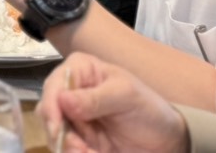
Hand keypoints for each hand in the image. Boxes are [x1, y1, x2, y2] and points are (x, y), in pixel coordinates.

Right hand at [37, 53, 189, 152]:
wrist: (167, 141)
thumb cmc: (149, 109)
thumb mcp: (126, 96)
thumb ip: (96, 98)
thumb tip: (62, 100)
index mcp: (79, 70)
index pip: (54, 86)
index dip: (51, 107)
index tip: (58, 129)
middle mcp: (69, 92)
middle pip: (48, 111)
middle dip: (60, 133)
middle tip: (79, 149)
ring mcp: (72, 118)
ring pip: (54, 133)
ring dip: (68, 147)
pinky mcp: (78, 139)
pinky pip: (67, 147)